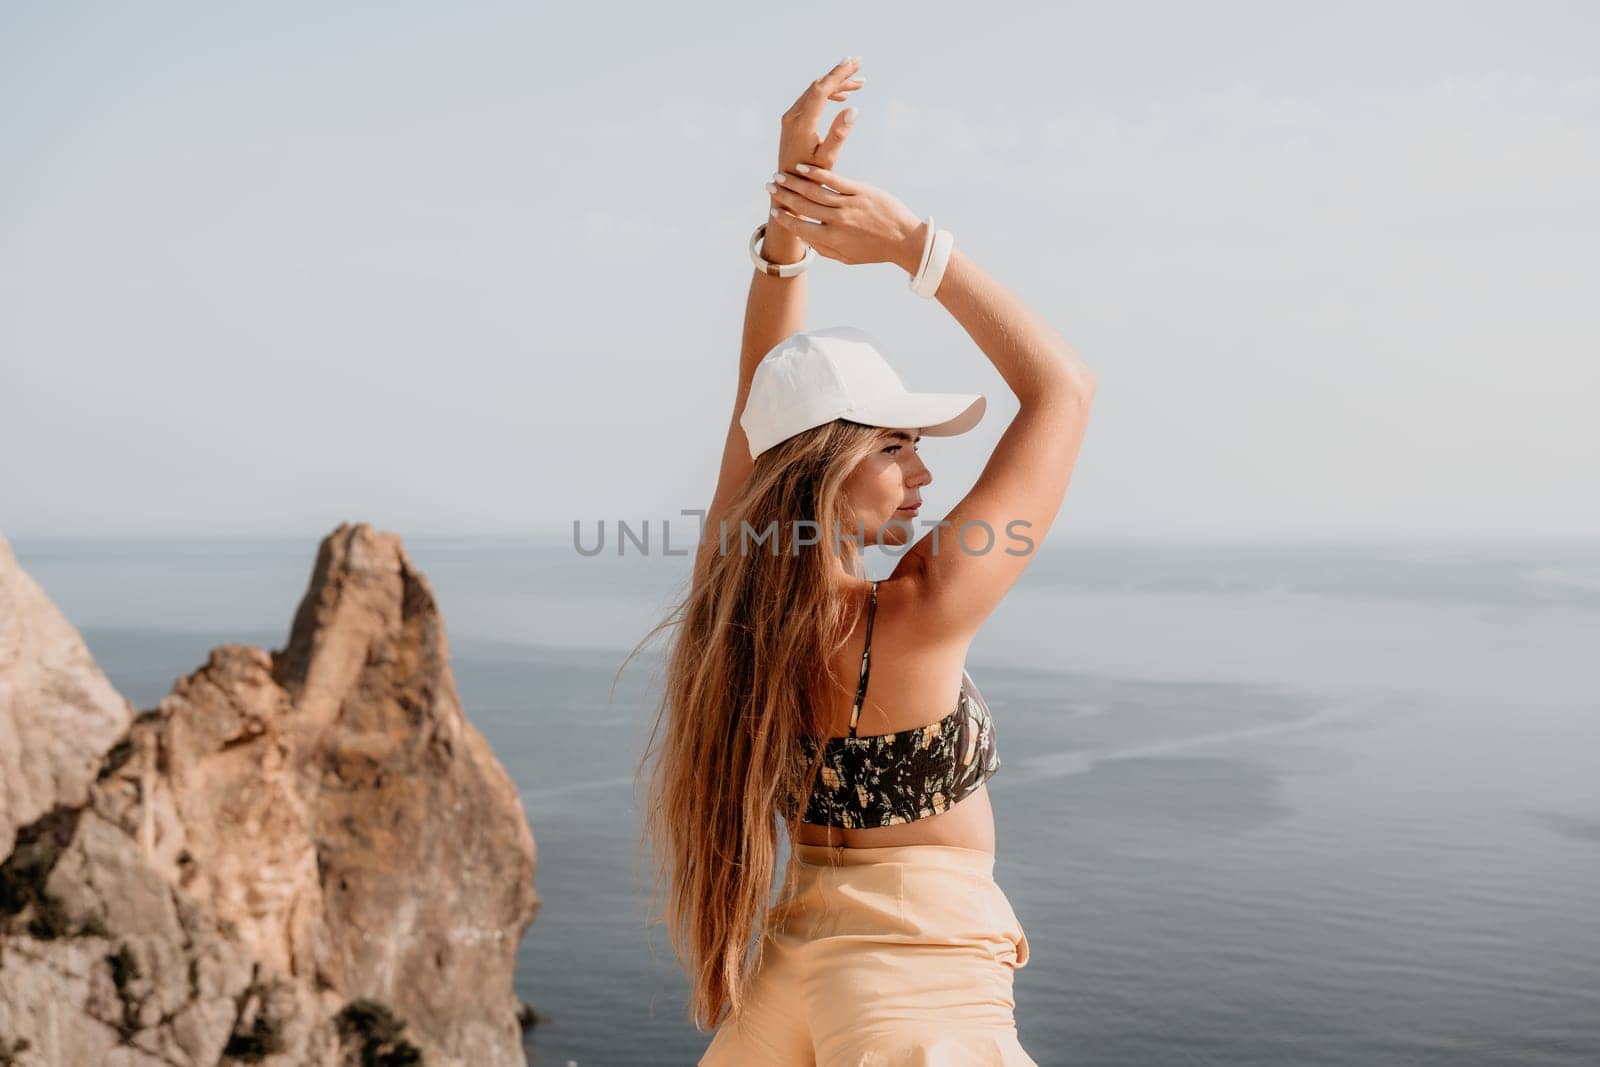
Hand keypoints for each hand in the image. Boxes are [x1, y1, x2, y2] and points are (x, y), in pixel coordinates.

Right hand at [765, 165, 926, 272]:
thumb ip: (824, 249)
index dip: (785, 220)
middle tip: (770, 187)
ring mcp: (849, 205)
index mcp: (833, 240)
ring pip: (814, 192)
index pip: (801, 228)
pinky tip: (802, 168)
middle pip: (803, 206)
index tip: (774, 211)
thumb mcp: (847, 258)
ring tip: (780, 176)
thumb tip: (805, 240)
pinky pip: (833, 181)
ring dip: (794, 183)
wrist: (905, 240)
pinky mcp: (860, 191)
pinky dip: (816, 174)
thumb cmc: (874, 250)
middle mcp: (837, 222)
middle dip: (784, 196)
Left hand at [777, 57, 863, 174]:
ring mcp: (790, 118)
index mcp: (802, 124)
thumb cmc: (810, 177)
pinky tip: (841, 98)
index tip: (853, 63)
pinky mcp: (791, 121)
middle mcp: (793, 117)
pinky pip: (810, 100)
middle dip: (839, 75)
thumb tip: (854, 109)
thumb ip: (839, 134)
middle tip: (859, 66)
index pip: (821, 90)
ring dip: (835, 85)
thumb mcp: (827, 159)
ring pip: (814, 91)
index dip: (838, 74)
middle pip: (818, 86)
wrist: (786, 187)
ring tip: (857, 84)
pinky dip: (826, 94)